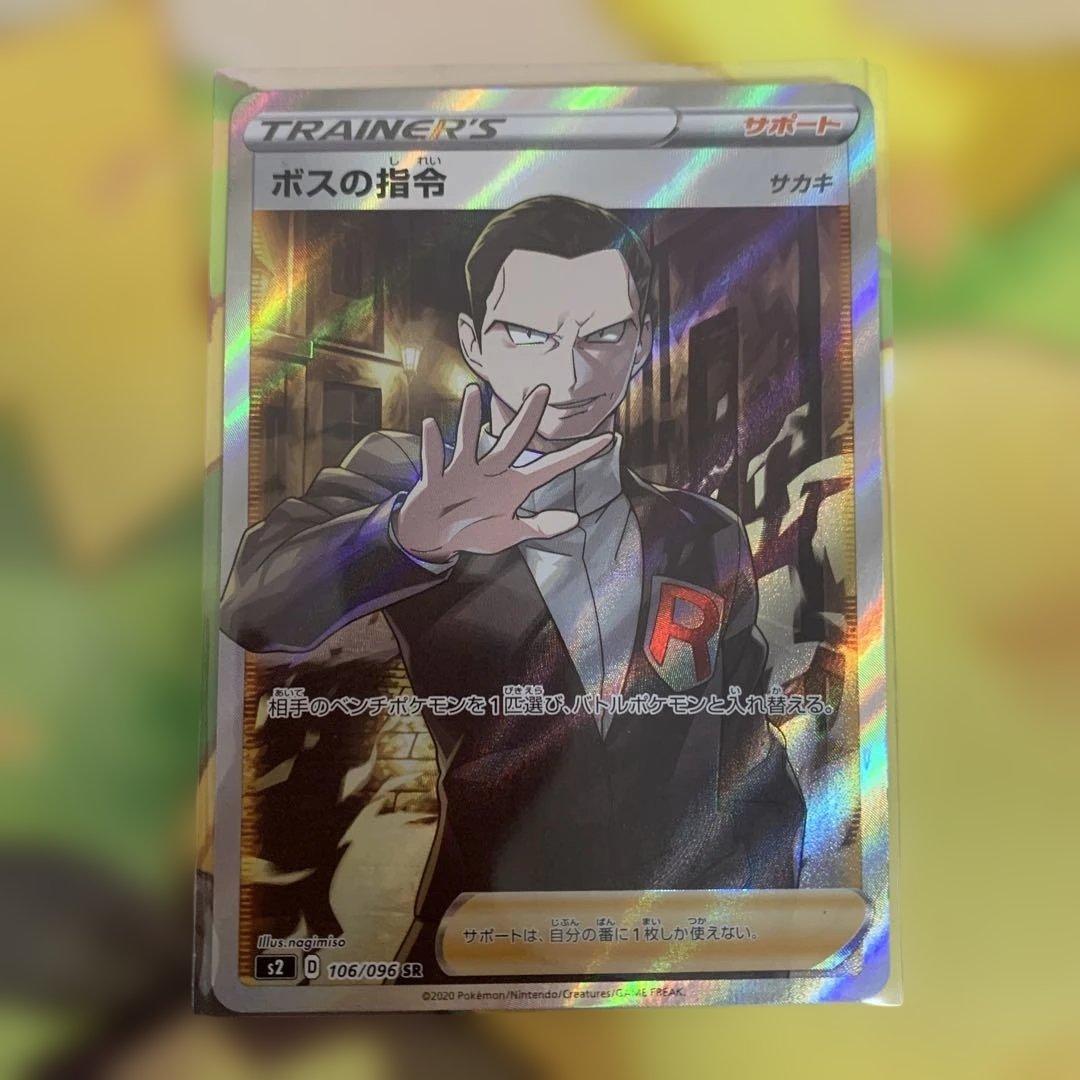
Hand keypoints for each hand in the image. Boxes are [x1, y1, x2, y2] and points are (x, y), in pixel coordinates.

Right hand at [395, 384, 612, 562]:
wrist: (433, 536)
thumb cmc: (472, 530)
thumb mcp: (509, 533)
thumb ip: (540, 526)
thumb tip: (575, 518)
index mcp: (513, 486)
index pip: (551, 467)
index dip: (578, 455)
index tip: (607, 440)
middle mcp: (491, 472)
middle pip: (512, 442)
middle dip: (527, 418)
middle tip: (542, 389)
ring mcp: (463, 474)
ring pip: (469, 442)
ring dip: (469, 419)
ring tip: (472, 393)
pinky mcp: (436, 480)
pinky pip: (434, 461)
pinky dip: (432, 445)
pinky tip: (431, 425)